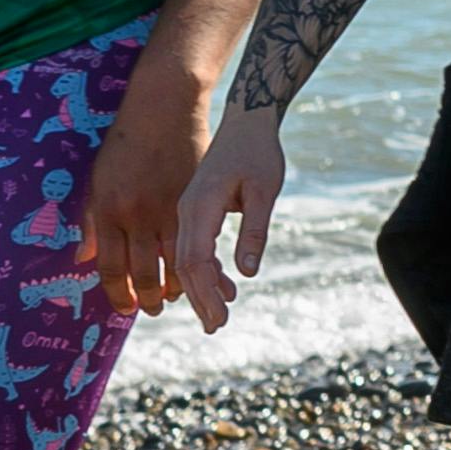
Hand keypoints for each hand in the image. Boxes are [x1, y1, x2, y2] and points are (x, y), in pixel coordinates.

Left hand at [81, 74, 209, 321]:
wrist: (162, 110)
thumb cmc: (124, 146)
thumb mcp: (98, 183)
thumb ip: (92, 225)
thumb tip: (83, 261)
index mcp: (110, 212)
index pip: (111, 268)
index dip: (117, 295)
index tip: (124, 308)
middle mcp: (138, 215)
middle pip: (143, 272)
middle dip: (147, 299)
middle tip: (151, 309)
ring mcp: (168, 209)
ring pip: (174, 263)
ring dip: (176, 287)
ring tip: (175, 297)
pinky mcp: (193, 201)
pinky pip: (195, 242)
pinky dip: (199, 263)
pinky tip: (199, 273)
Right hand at [169, 107, 286, 334]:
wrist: (246, 122)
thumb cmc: (259, 153)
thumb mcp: (264, 190)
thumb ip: (255, 229)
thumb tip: (247, 272)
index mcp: (200, 204)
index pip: (195, 259)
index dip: (204, 293)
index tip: (218, 318)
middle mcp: (186, 210)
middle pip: (186, 265)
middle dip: (200, 299)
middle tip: (217, 327)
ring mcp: (188, 211)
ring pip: (187, 259)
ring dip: (203, 288)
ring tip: (220, 315)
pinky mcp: (195, 211)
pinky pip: (194, 247)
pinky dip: (207, 271)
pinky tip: (224, 288)